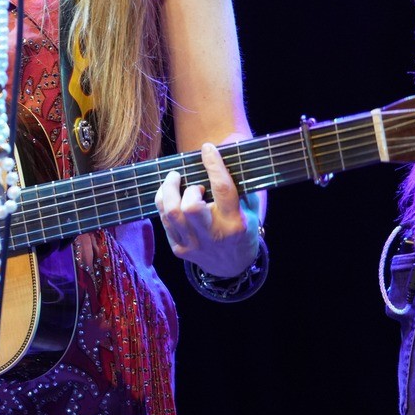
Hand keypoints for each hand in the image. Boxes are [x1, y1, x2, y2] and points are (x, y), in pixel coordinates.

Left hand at [155, 142, 259, 276]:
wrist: (234, 266)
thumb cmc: (242, 229)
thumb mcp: (250, 209)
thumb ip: (241, 183)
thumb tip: (230, 149)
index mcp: (236, 222)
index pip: (223, 190)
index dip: (214, 165)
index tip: (207, 148)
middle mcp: (214, 235)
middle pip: (190, 207)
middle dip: (184, 187)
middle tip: (186, 179)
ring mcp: (195, 244)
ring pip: (171, 213)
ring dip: (167, 191)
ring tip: (173, 180)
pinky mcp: (180, 250)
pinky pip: (164, 221)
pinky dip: (164, 204)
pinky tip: (170, 196)